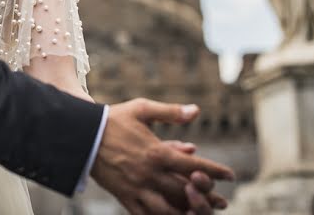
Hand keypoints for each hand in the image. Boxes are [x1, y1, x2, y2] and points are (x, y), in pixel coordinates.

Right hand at [90, 99, 233, 213]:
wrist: (83, 135)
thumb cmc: (114, 119)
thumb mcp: (143, 109)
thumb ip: (170, 112)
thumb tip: (197, 111)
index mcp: (157, 152)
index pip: (193, 165)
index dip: (215, 171)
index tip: (229, 175)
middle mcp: (149, 173)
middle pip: (185, 191)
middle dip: (207, 197)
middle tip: (222, 202)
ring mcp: (137, 188)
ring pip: (167, 209)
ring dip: (186, 213)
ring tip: (199, 214)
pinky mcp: (124, 196)